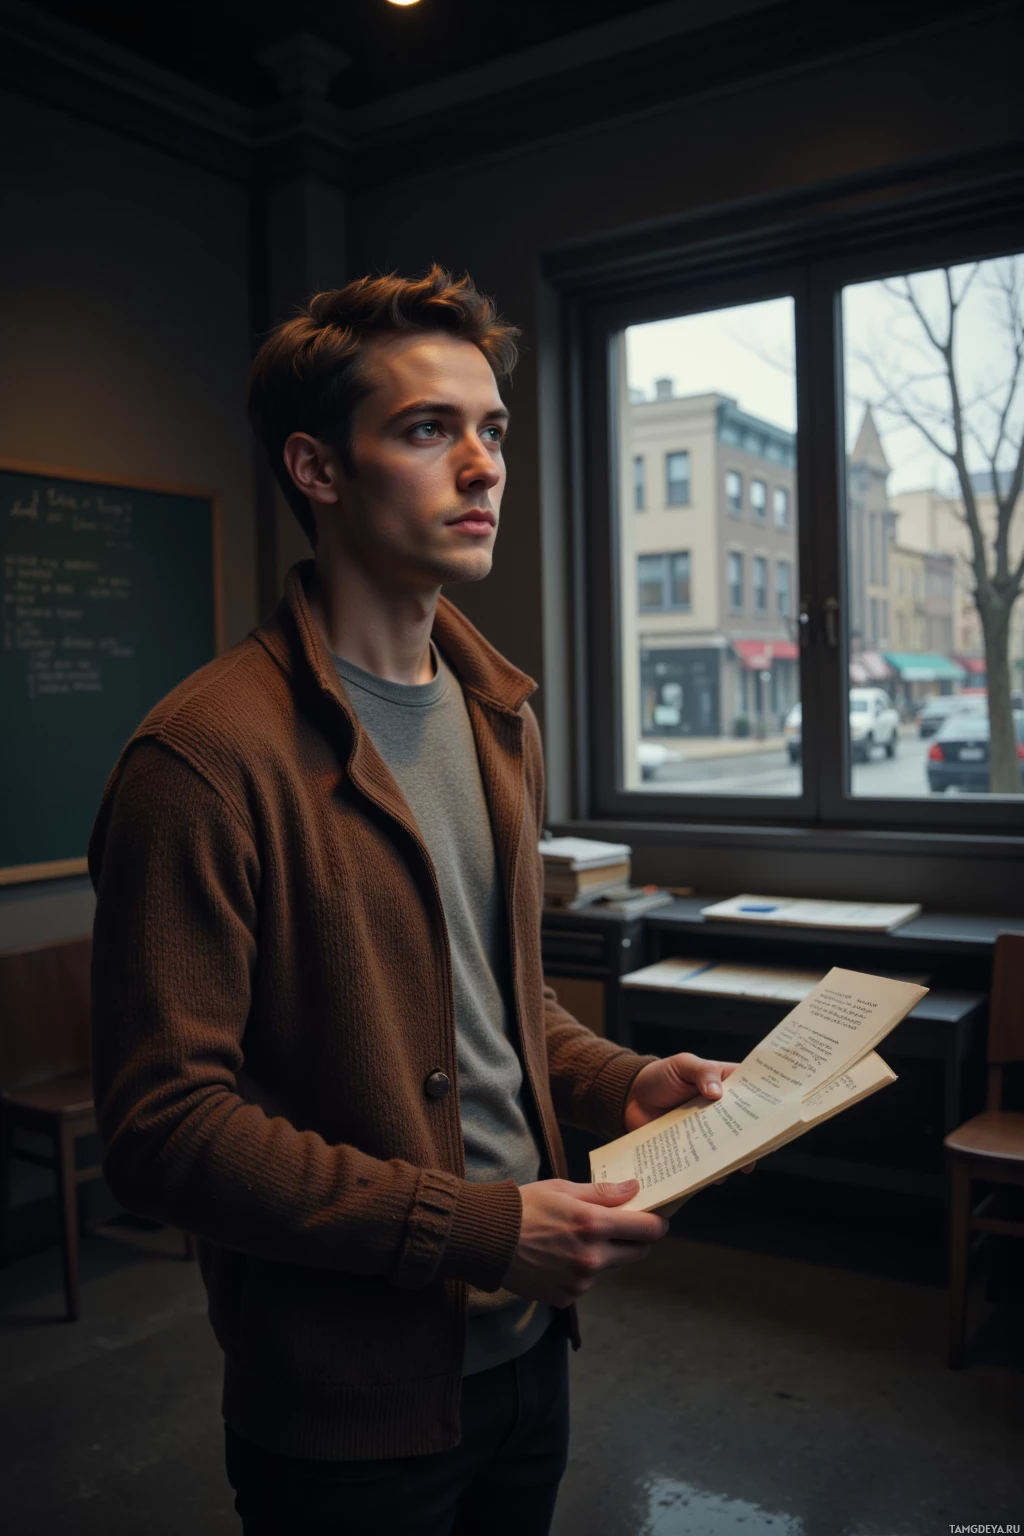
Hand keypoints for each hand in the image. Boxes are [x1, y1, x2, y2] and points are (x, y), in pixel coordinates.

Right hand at [501, 1178, 668, 1308]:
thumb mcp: (564, 1188)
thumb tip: (634, 1188)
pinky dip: (586, 1270)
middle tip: (623, 1227)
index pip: (647, 1229)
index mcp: (593, 1225)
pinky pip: (590, 1283)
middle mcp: (592, 1258)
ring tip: (582, 1238)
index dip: (657, 1222)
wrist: (486, 1239)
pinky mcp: (567, 1297)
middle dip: (637, 1239)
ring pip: (614, 1268)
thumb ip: (603, 1193)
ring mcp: (580, 1281)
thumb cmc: (524, 1206)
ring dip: (609, 1254)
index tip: (656, 1218)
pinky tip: (564, 1256)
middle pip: (638, 1253)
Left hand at [623, 1053, 756, 1181]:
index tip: (781, 1114)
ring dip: (735, 1158)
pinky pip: (706, 1162)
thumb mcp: (683, 1064)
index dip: (768, 1102)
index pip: (753, 1093)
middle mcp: (721, 1111)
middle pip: (746, 1125)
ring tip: (739, 1167)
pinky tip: (714, 1177)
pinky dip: (711, 1171)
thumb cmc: (660, 1076)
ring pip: (729, 1147)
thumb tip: (716, 1092)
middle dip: (755, 1137)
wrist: (630, 1098)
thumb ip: (702, 1072)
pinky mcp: (692, 1149)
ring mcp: (708, 1132)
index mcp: (725, 1084)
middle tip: (759, 1147)